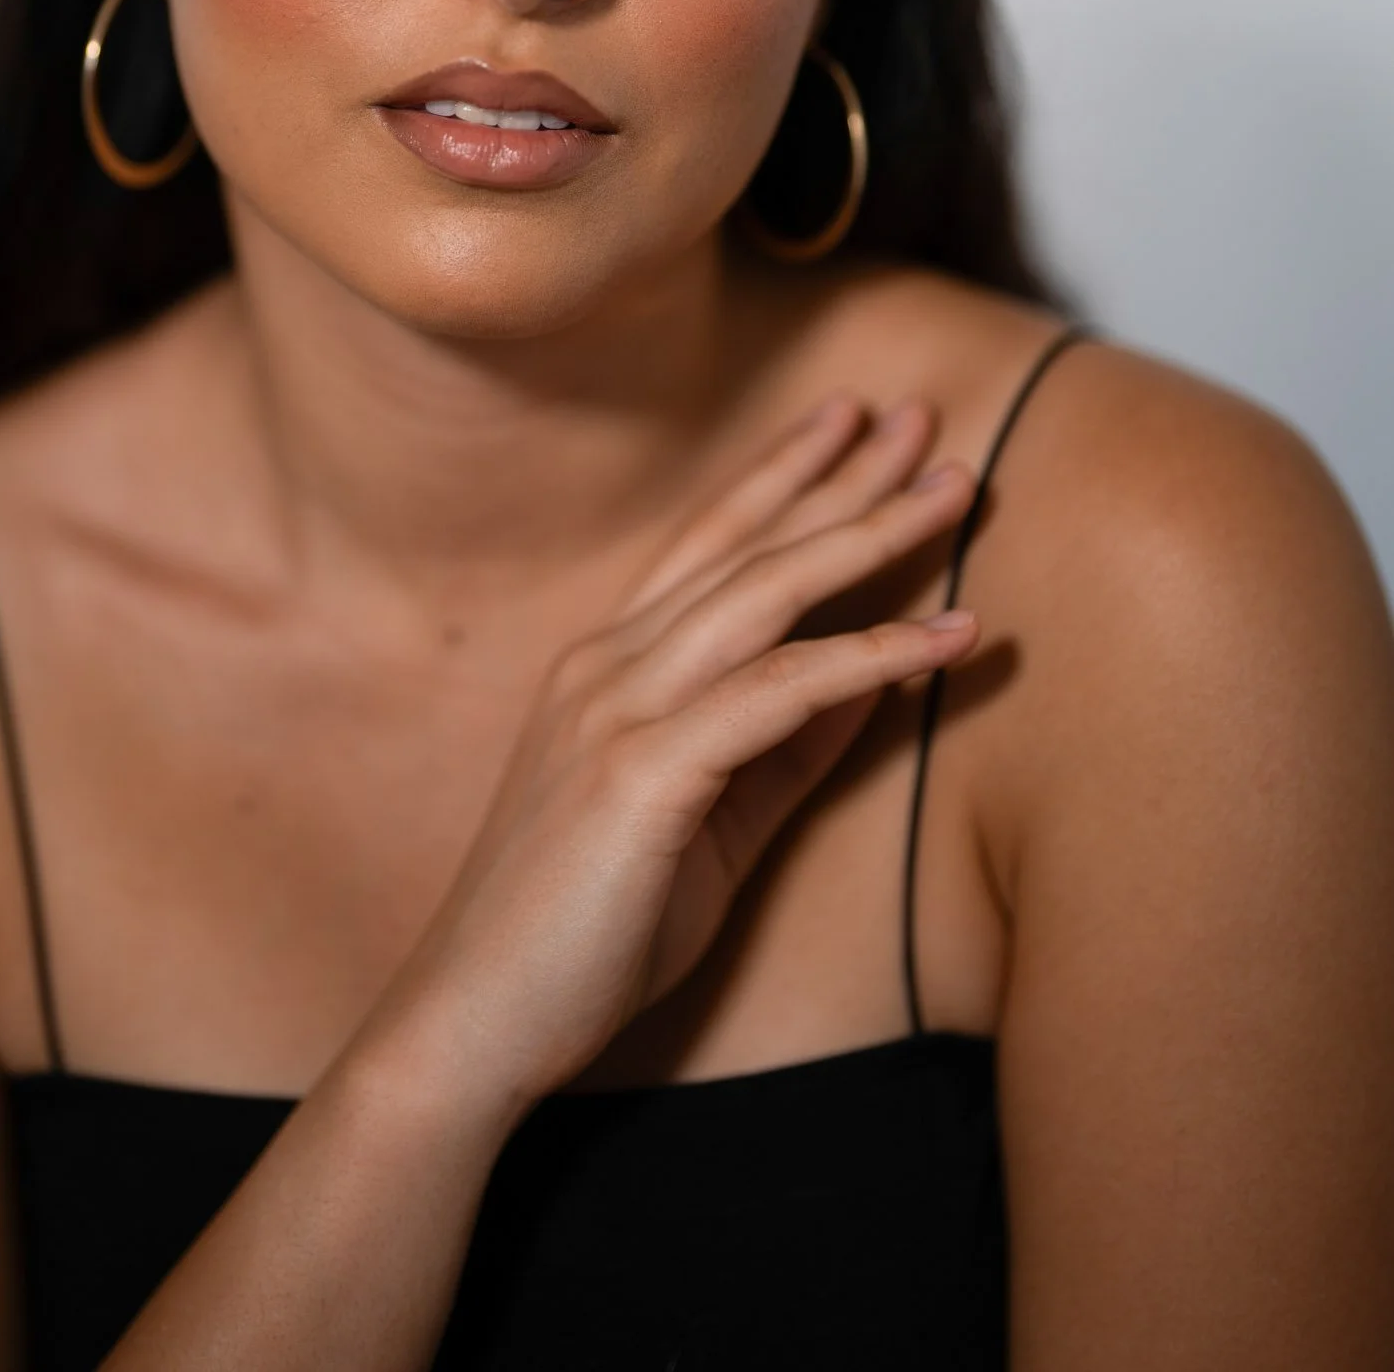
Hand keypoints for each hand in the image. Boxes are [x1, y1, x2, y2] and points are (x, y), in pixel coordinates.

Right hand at [371, 400, 978, 1110]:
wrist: (476, 1020)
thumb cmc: (587, 928)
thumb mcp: (706, 819)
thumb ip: (782, 744)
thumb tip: (875, 675)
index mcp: (608, 667)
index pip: (710, 544)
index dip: (784, 476)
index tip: (850, 422)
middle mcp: (607, 664)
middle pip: (745, 544)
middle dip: (839, 473)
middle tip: (920, 414)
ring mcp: (617, 709)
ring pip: (765, 594)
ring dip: (869, 533)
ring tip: (957, 487)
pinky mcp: (642, 772)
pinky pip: (778, 694)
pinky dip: (870, 658)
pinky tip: (946, 636)